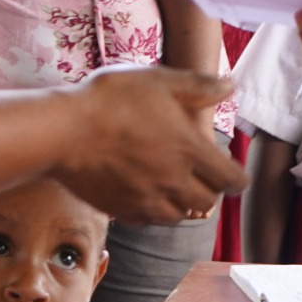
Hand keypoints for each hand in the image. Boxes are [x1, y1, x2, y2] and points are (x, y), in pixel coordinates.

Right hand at [53, 66, 243, 223]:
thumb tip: (230, 86)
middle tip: (201, 174)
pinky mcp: (123, 211)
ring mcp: (147, 200)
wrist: (63, 132)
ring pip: (180, 216)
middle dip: (211, 189)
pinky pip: (150, 220)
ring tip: (174, 184)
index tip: (233, 171)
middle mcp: (173, 182)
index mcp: (189, 151)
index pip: (231, 180)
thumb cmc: (111, 100)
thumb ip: (198, 87)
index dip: (237, 177)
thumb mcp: (159, 81)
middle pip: (209, 201)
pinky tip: (146, 192)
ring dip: (184, 202)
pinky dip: (155, 211)